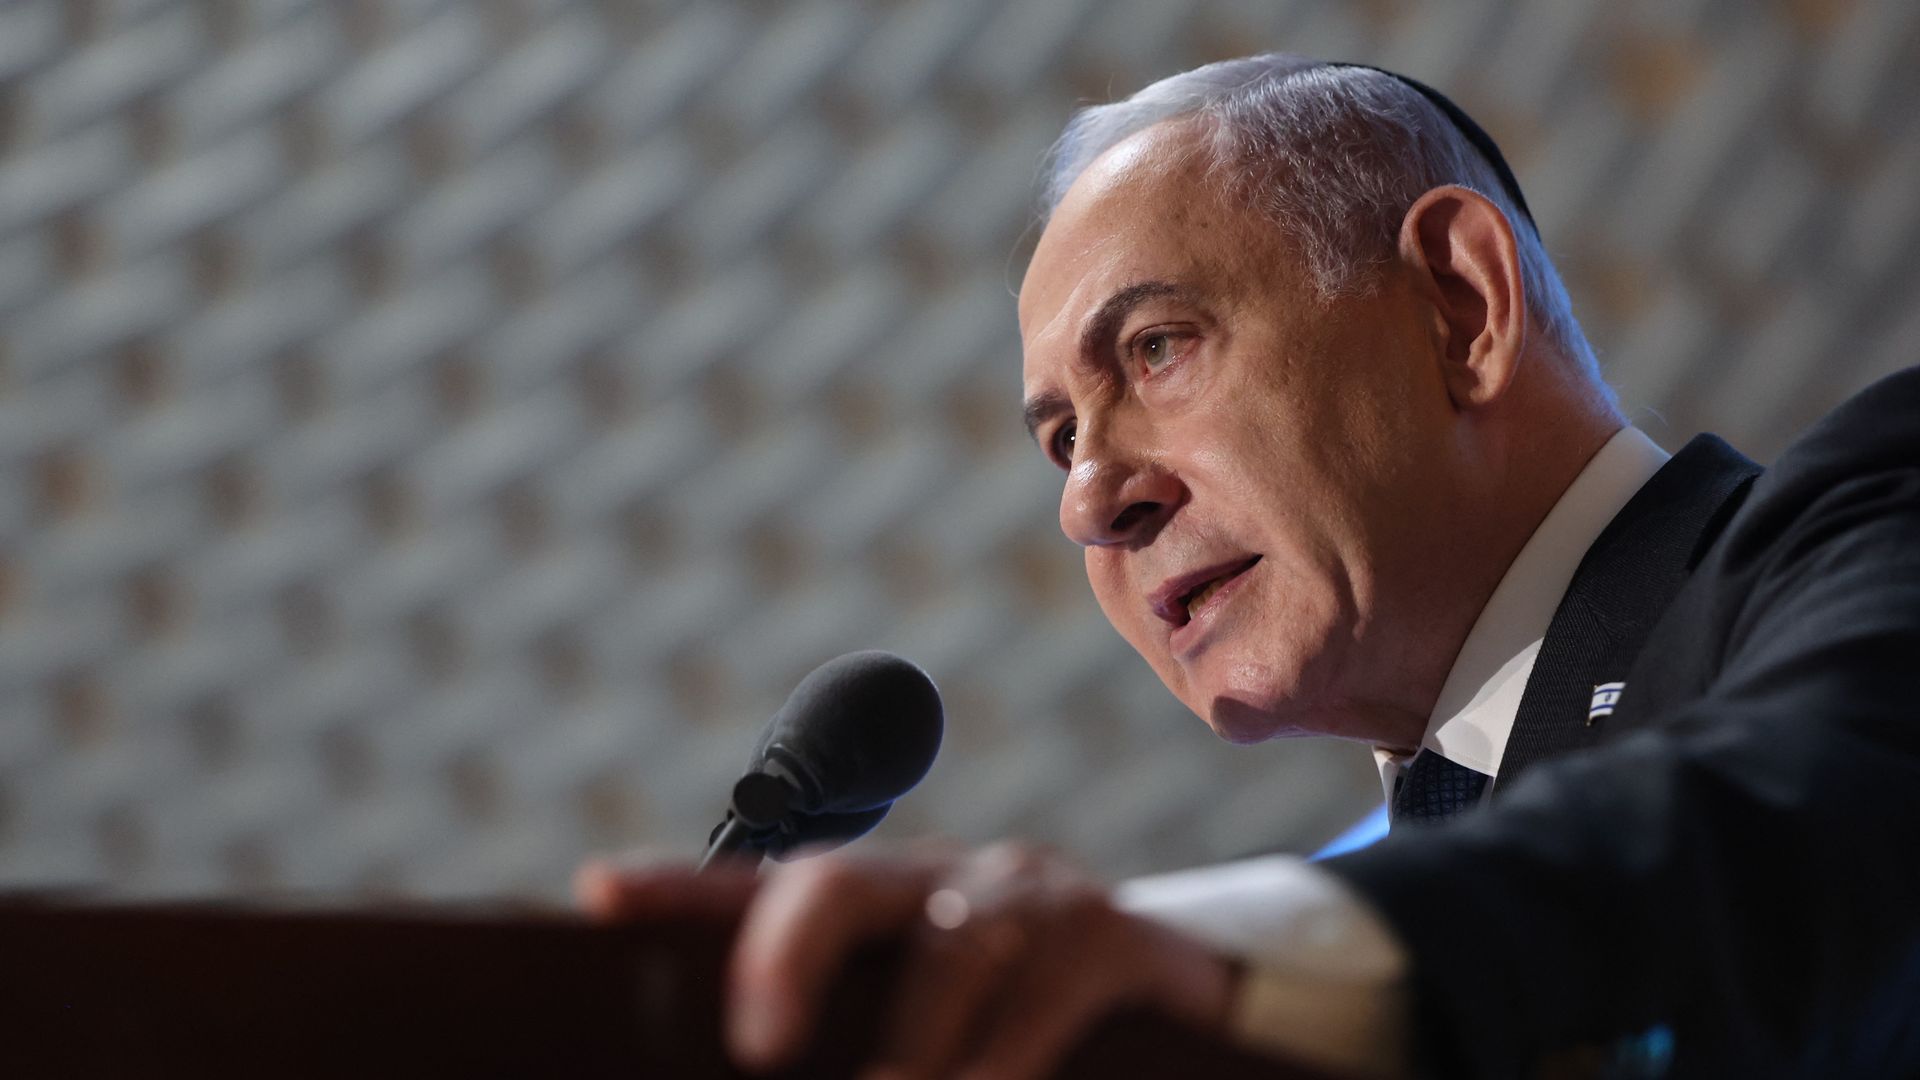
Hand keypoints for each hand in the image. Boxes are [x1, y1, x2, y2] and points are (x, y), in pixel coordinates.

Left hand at [576, 842, 1238, 1078]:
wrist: (1190, 1000)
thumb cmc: (1027, 1027)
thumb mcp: (932, 1028)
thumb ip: (855, 1034)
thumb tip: (763, 1061)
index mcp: (883, 905)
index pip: (765, 886)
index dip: (679, 887)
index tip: (599, 894)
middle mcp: (943, 882)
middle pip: (841, 883)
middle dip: (785, 951)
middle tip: (759, 1047)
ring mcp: (1028, 898)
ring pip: (952, 950)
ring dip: (914, 1050)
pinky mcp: (1113, 937)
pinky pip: (1043, 992)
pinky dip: (1001, 1060)